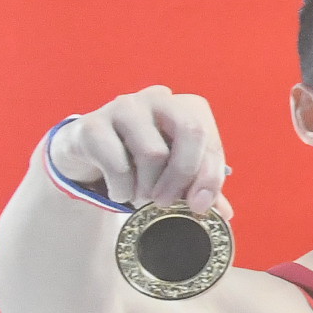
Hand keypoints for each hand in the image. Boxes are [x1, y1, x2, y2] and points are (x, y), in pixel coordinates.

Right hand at [50, 90, 229, 217]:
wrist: (87, 151)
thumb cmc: (140, 157)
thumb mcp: (173, 171)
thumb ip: (198, 188)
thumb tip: (225, 213)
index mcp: (187, 107)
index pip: (210, 140)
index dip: (209, 177)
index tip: (200, 206)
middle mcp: (159, 98)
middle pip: (190, 132)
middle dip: (183, 176)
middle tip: (167, 203)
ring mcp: (124, 107)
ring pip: (153, 153)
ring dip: (148, 187)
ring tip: (140, 198)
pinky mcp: (92, 124)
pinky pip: (116, 164)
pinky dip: (122, 189)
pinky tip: (120, 192)